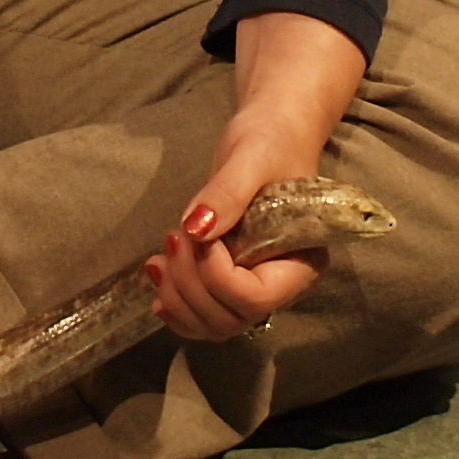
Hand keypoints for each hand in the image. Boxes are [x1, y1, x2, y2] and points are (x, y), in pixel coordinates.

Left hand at [147, 10, 365, 341]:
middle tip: (172, 238)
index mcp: (301, 260)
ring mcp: (255, 285)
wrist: (266, 134)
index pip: (256, 298)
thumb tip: (196, 230)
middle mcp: (281, 283)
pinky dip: (176, 306)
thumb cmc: (270, 142)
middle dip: (190, 285)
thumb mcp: (250, 160)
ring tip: (158, 257)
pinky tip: (157, 284)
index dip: (217, 276)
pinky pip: (203, 314)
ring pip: (213, 324)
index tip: (200, 233)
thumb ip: (227, 195)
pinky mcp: (230, 279)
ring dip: (178, 298)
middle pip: (230, 318)